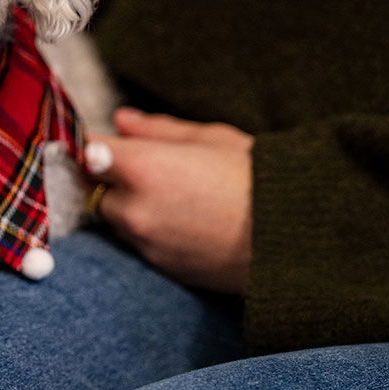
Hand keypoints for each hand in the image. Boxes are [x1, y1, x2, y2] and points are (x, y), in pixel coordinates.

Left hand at [84, 108, 253, 293]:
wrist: (299, 240)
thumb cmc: (258, 177)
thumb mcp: (210, 139)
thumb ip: (157, 130)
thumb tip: (120, 120)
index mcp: (142, 168)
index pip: (89, 152)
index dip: (97, 146)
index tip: (108, 143)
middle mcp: (135, 209)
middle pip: (97, 190)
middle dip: (113, 180)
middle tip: (149, 171)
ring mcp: (147, 243)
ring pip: (117, 220)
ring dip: (130, 208)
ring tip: (175, 198)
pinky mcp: (163, 269)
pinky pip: (140, 245)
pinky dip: (150, 232)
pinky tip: (185, 223)